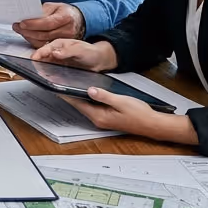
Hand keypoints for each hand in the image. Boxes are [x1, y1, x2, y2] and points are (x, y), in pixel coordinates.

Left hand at [13, 2, 85, 46]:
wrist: (78, 20)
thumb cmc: (64, 12)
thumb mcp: (55, 6)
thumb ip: (42, 11)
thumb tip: (27, 16)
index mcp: (66, 17)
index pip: (48, 23)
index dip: (33, 24)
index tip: (22, 23)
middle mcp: (67, 30)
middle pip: (44, 34)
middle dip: (27, 31)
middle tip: (17, 26)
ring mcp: (65, 40)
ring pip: (43, 42)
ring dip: (29, 37)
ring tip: (20, 31)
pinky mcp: (61, 46)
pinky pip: (45, 46)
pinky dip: (34, 42)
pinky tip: (28, 36)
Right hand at [31, 39, 117, 71]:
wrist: (100, 61)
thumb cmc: (91, 52)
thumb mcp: (80, 50)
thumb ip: (68, 51)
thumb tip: (55, 53)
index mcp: (59, 45)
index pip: (44, 49)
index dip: (38, 54)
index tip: (33, 60)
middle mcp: (56, 53)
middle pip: (42, 58)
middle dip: (37, 63)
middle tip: (34, 70)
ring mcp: (58, 62)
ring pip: (46, 66)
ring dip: (42, 70)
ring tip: (41, 76)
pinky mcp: (60, 69)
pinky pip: (52, 73)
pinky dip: (50, 76)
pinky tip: (50, 79)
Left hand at [58, 88, 196, 144]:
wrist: (152, 124)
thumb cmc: (139, 114)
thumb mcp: (121, 101)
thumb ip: (104, 95)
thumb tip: (90, 90)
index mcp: (99, 116)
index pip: (77, 104)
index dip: (66, 94)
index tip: (56, 86)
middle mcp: (98, 119)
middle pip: (79, 105)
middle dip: (69, 95)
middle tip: (59, 83)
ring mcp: (102, 119)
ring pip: (85, 106)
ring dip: (78, 97)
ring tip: (69, 85)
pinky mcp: (107, 117)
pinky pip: (93, 107)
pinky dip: (87, 100)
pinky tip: (87, 92)